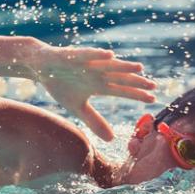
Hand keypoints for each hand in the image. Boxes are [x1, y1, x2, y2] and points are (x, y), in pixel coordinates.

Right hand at [31, 43, 155, 140]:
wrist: (40, 67)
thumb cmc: (61, 84)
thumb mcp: (78, 107)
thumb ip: (94, 121)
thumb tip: (111, 139)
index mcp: (99, 85)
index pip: (122, 90)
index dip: (136, 94)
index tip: (153, 99)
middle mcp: (97, 72)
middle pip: (120, 77)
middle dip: (136, 81)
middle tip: (154, 86)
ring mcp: (87, 63)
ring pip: (108, 65)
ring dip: (123, 66)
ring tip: (139, 68)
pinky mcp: (73, 55)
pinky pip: (87, 54)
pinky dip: (97, 54)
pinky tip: (110, 55)